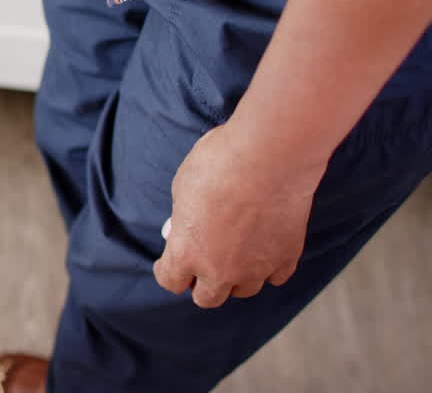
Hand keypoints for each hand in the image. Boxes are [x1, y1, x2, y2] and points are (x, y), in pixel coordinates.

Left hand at [153, 122, 327, 307]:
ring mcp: (256, 268)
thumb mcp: (182, 187)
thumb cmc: (218, 165)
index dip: (168, 272)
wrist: (268, 157)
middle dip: (201, 284)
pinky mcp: (287, 257)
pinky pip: (275, 276)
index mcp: (186, 252)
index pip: (170, 281)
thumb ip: (184, 216)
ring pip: (244, 290)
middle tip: (202, 266)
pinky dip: (268, 268)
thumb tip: (184, 224)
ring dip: (236, 278)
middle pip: (207, 298)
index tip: (168, 263)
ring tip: (235, 256)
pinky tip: (264, 250)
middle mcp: (220, 269)